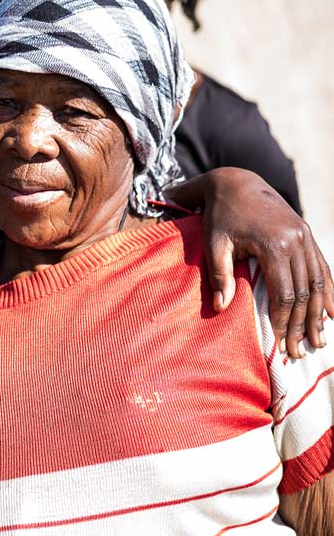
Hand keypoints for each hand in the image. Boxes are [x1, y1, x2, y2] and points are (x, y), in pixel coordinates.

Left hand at [170, 167, 332, 357]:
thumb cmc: (220, 216)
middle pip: (305, 292)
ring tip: (320, 341)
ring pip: (318, 282)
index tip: (281, 344)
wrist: (236, 182)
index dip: (285, 320)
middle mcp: (297, 240)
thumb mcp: (214, 244)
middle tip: (302, 352)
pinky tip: (331, 313)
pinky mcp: (307, 234)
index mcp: (275, 244)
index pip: (285, 292)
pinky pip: (322, 267)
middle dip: (304, 325)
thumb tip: (220, 308)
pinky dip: (328, 291)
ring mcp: (306, 236)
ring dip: (320, 313)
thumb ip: (219, 275)